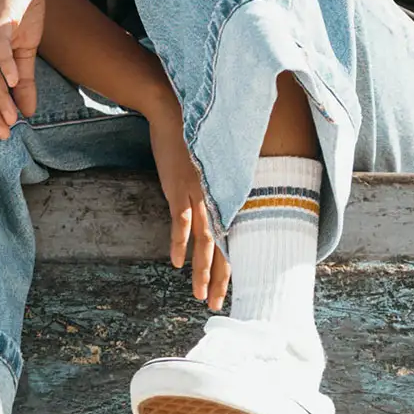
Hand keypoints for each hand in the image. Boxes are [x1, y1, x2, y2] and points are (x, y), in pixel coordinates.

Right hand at [146, 94, 229, 311]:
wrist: (175, 109)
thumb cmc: (195, 134)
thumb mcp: (217, 162)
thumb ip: (222, 186)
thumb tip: (223, 207)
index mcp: (231, 194)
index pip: (238, 239)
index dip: (236, 267)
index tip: (236, 289)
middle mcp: (220, 198)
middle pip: (224, 248)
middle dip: (221, 279)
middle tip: (218, 305)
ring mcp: (199, 194)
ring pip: (206, 242)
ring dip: (203, 272)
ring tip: (201, 296)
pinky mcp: (179, 187)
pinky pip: (181, 222)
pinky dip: (180, 244)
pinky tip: (178, 263)